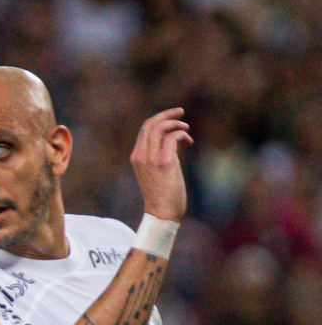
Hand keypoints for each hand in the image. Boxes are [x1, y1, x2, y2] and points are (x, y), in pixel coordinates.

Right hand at [131, 107, 191, 221]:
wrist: (161, 212)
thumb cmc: (162, 194)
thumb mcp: (156, 170)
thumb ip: (160, 154)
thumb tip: (174, 139)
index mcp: (136, 157)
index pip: (144, 129)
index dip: (159, 118)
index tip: (173, 116)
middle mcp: (140, 156)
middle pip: (150, 124)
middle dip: (167, 114)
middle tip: (181, 112)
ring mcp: (151, 159)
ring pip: (160, 127)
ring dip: (176, 124)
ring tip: (186, 129)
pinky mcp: (164, 162)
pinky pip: (172, 137)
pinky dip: (182, 135)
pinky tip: (189, 142)